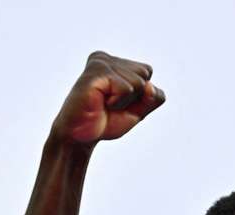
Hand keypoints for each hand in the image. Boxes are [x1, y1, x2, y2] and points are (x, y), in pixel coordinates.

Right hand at [51, 51, 165, 144]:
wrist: (80, 136)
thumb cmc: (106, 120)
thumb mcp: (139, 110)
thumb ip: (153, 98)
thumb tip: (150, 86)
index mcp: (115, 62)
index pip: (147, 72)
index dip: (139, 94)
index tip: (118, 102)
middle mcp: (106, 58)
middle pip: (145, 74)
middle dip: (134, 97)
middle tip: (111, 104)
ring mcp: (100, 63)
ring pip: (138, 82)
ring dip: (124, 102)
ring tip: (104, 104)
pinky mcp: (96, 72)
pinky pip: (126, 88)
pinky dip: (118, 102)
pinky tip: (101, 103)